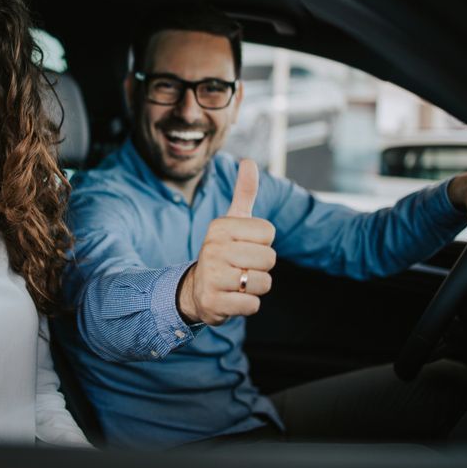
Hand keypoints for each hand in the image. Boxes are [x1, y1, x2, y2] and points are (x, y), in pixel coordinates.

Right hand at [177, 159, 275, 325]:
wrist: (197, 288)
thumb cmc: (223, 251)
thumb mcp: (232, 221)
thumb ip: (244, 193)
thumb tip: (249, 161)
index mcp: (220, 226)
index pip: (268, 233)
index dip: (262, 243)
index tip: (244, 245)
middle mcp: (213, 249)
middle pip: (269, 259)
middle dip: (261, 267)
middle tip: (242, 267)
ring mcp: (212, 276)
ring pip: (263, 283)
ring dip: (255, 287)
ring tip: (237, 282)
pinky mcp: (214, 302)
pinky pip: (252, 305)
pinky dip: (248, 304)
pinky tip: (232, 297)